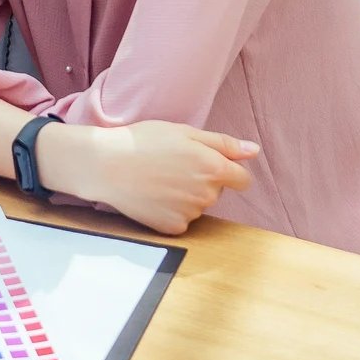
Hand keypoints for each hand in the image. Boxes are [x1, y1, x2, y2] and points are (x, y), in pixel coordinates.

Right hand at [53, 120, 257, 235]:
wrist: (106, 165)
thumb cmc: (143, 142)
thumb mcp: (184, 132)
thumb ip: (224, 143)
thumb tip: (254, 151)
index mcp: (214, 168)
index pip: (242, 180)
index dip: (228, 170)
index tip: (208, 164)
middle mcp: (207, 195)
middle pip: (217, 191)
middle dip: (203, 179)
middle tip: (172, 165)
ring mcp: (190, 214)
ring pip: (199, 205)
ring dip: (187, 194)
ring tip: (158, 178)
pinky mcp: (172, 228)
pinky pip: (182, 220)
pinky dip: (171, 210)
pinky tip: (153, 195)